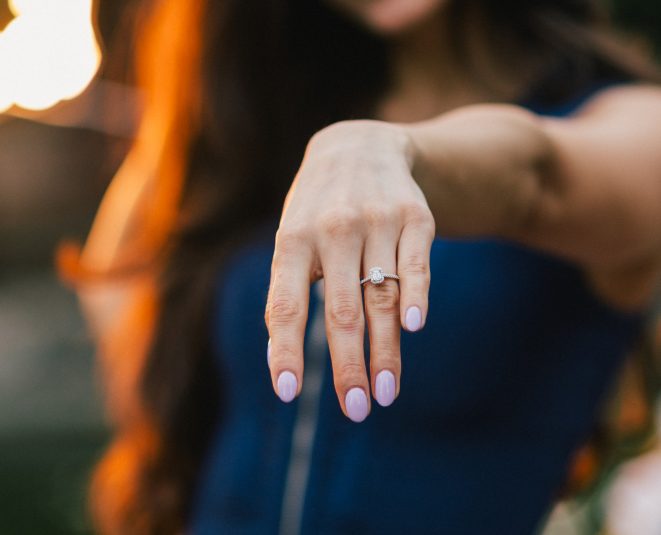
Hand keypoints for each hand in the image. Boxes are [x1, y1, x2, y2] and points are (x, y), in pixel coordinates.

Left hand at [265, 120, 434, 421]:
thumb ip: (285, 293)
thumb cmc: (316, 211)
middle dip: (348, 364)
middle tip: (355, 409)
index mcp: (292, 240)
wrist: (360, 148)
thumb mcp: (290, 239)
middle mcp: (333, 229)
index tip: (287, 393)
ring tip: (385, 393)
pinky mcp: (414, 217)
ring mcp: (377, 221)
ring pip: (382, 296)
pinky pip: (416, 264)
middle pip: (341, 310)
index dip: (285, 350)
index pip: (285, 305)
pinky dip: (417, 295)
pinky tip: (415, 328)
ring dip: (385, 349)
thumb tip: (279, 362)